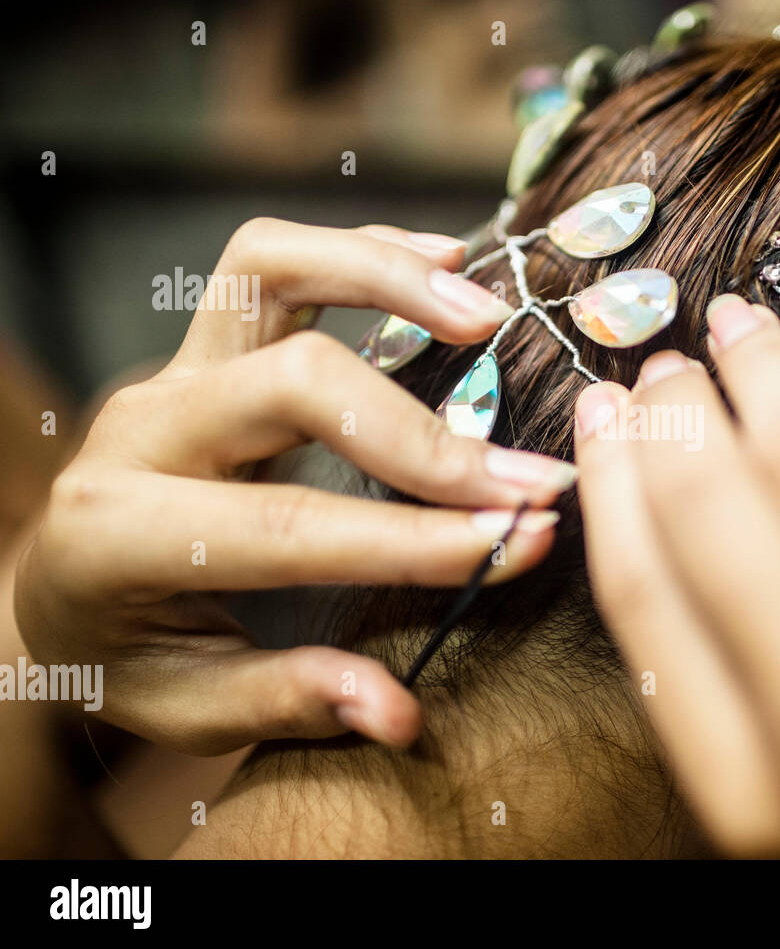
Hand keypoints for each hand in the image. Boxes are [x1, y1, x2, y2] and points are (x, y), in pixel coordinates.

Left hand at [15, 218, 573, 753]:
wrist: (59, 589)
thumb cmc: (125, 656)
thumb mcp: (187, 706)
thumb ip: (288, 701)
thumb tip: (398, 713)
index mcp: (120, 534)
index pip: (289, 528)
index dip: (414, 538)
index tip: (520, 540)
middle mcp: (139, 431)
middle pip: (291, 384)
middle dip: (426, 437)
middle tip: (531, 480)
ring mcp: (172, 371)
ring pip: (267, 267)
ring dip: (387, 278)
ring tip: (488, 318)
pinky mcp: (208, 343)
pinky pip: (279, 265)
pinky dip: (370, 254)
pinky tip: (448, 264)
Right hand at [573, 293, 779, 855]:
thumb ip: (731, 694)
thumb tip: (662, 513)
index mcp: (764, 807)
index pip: (647, 599)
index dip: (614, 487)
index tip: (602, 423)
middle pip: (716, 508)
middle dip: (677, 415)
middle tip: (665, 367)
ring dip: (767, 374)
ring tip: (741, 335)